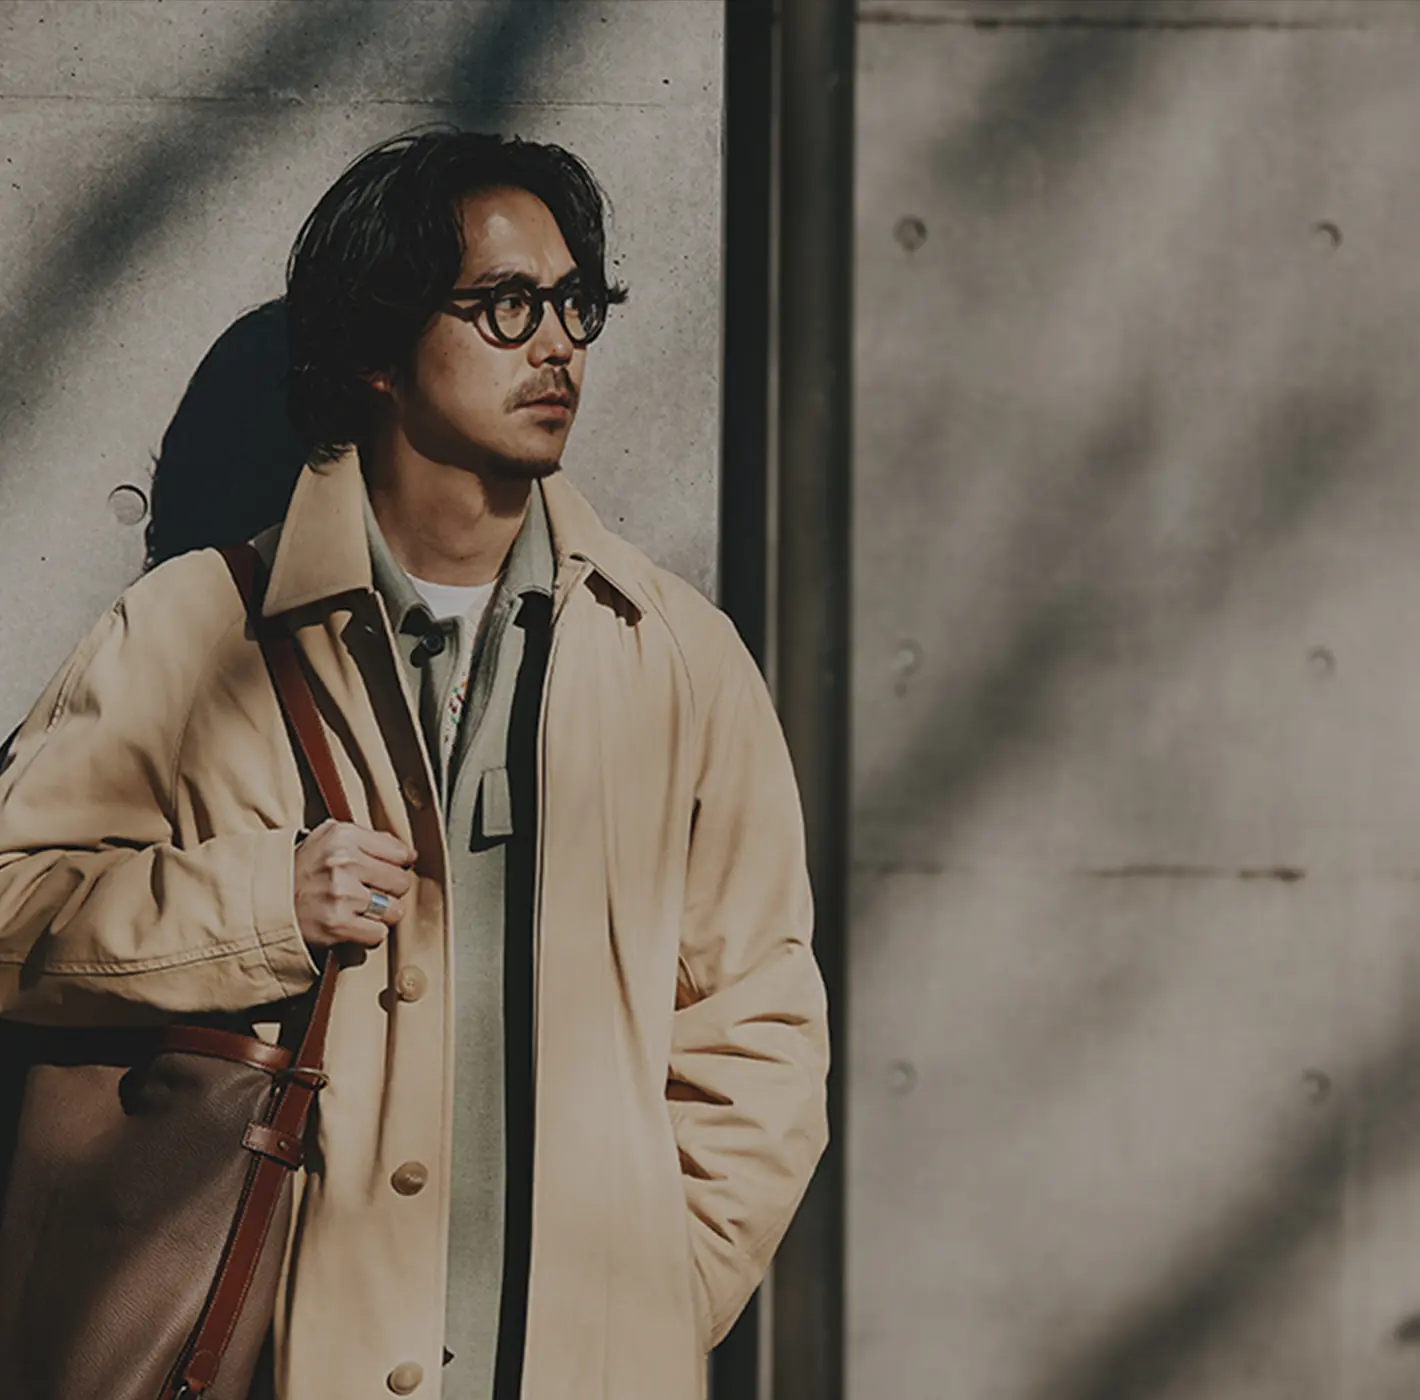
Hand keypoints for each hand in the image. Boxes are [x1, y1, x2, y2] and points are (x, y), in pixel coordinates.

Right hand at [293, 819, 415, 951]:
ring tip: (361, 910)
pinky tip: (353, 925)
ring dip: (382, 914)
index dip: (396, 865)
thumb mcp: (328, 838)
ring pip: (394, 910)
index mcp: (344, 836)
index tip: (384, 872)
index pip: (400, 853)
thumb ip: (368, 839)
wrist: (263, 902)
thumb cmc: (300, 869)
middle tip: (368, 892)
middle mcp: (344, 862)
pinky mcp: (338, 925)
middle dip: (389, 891)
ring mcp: (342, 895)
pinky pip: (378, 933)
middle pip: (401, 882)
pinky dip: (369, 934)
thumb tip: (408, 853)